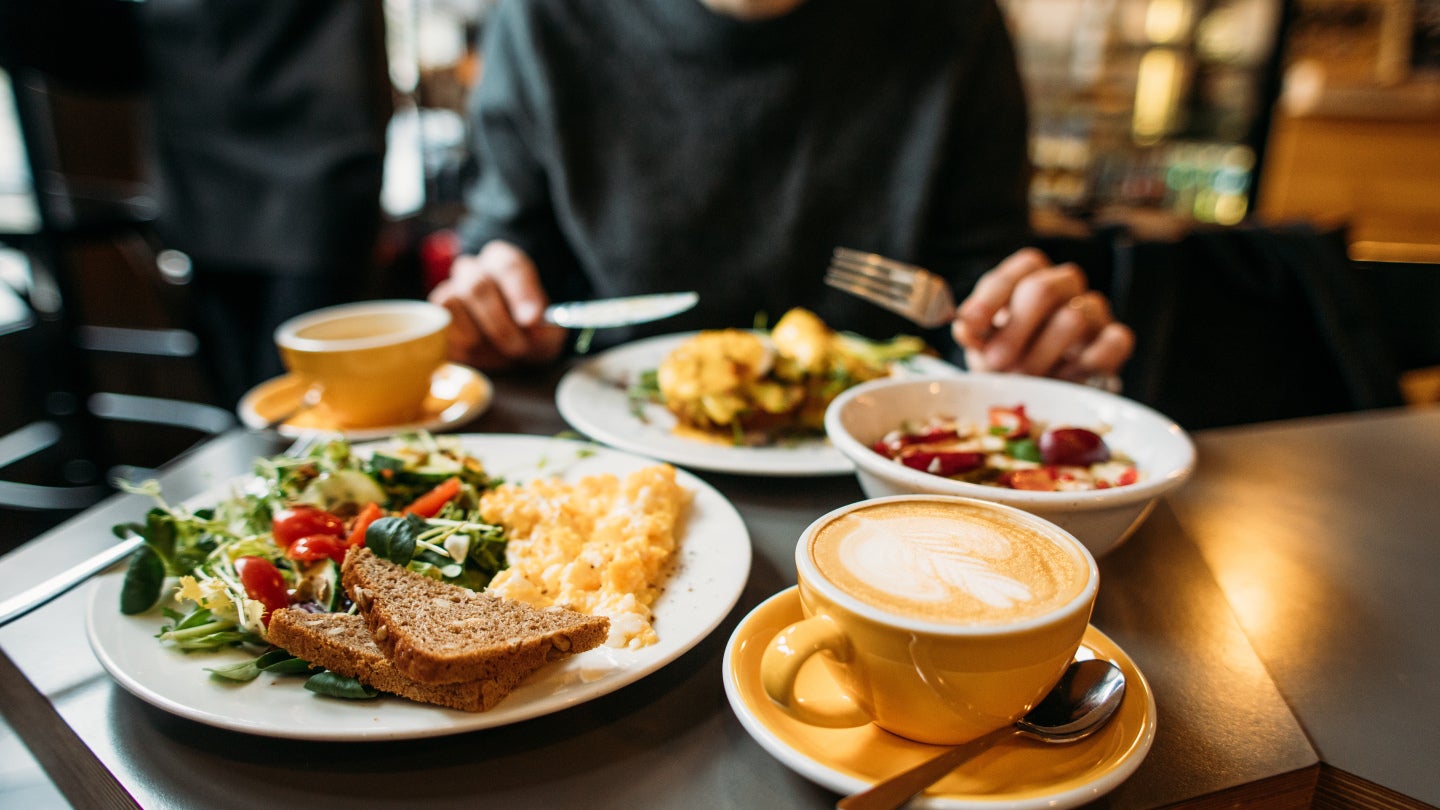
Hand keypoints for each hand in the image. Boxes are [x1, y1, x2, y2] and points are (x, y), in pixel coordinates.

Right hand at [427, 240, 567, 369]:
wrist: (513, 344)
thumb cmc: (531, 330)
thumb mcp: (548, 326)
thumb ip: (543, 321)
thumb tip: (529, 319)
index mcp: (502, 261)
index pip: (508, 266)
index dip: (520, 293)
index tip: (533, 319)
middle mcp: (471, 270)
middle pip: (476, 286)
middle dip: (499, 324)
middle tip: (519, 347)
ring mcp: (448, 292)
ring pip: (451, 304)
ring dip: (479, 338)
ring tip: (501, 352)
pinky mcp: (435, 320)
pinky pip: (440, 331)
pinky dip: (462, 349)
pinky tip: (483, 354)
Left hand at [951, 248, 1133, 384]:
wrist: (1038, 384)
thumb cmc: (1006, 353)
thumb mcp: (981, 342)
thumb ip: (972, 331)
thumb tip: (964, 326)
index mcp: (1031, 274)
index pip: (1020, 268)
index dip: (991, 298)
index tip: (968, 327)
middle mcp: (1065, 284)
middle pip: (1044, 290)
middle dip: (1015, 330)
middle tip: (997, 362)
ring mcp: (1094, 310)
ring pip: (1074, 319)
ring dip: (1042, 355)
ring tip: (1023, 377)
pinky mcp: (1115, 339)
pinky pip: (1114, 343)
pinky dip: (1085, 365)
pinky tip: (1061, 380)